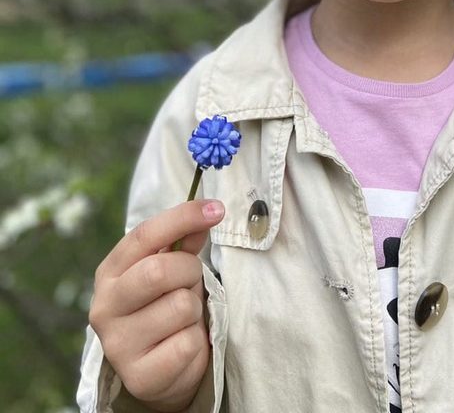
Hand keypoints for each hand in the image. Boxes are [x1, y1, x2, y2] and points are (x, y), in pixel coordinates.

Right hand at [89, 199, 224, 411]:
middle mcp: (104, 307)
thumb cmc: (163, 307)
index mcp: (110, 273)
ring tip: (183, 319)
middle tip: (192, 282)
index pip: (144, 235)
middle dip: (189, 271)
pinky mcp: (138, 376)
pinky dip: (195, 341)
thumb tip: (206, 213)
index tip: (217, 208)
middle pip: (159, 270)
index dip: (182, 217)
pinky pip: (187, 343)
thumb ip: (184, 243)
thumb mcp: (170, 271)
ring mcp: (117, 345)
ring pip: (180, 306)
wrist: (159, 370)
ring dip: (194, 309)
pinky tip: (181, 345)